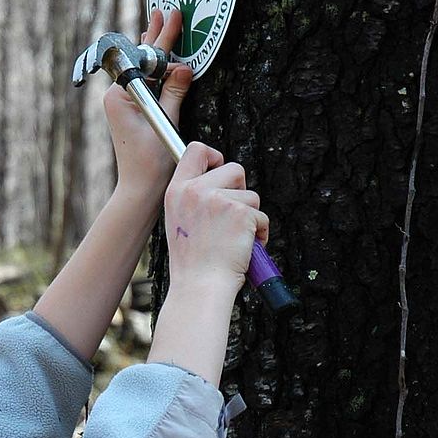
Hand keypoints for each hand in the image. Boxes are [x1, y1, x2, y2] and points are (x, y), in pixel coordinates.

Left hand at [104, 8, 192, 196]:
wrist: (140, 189)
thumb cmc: (150, 162)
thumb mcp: (166, 123)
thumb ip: (174, 92)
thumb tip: (183, 66)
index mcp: (120, 96)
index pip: (145, 60)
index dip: (162, 40)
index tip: (171, 17)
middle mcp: (117, 96)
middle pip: (140, 61)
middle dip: (154, 37)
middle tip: (165, 12)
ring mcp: (124, 103)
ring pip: (143, 70)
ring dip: (154, 50)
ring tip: (158, 24)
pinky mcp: (132, 110)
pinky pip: (145, 83)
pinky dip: (155, 68)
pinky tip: (158, 56)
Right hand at [163, 142, 268, 291]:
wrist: (200, 287)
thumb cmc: (194, 262)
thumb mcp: (182, 222)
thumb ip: (195, 198)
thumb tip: (221, 182)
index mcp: (176, 191)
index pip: (195, 150)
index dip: (214, 156)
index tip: (220, 170)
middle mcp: (195, 191)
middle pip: (234, 169)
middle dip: (240, 191)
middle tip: (232, 217)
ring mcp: (217, 200)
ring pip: (251, 195)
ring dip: (250, 217)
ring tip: (234, 239)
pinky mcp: (240, 213)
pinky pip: (261, 216)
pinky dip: (259, 233)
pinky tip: (244, 248)